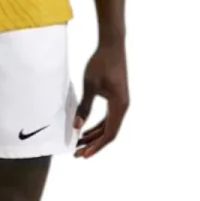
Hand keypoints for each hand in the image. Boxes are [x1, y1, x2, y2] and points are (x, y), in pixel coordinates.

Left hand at [73, 39, 129, 158]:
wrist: (112, 46)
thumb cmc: (101, 63)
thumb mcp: (90, 86)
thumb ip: (84, 107)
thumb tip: (76, 126)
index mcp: (119, 106)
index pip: (109, 133)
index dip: (97, 146)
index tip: (84, 154)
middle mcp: (122, 107)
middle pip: (109, 132)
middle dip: (93, 144)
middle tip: (77, 153)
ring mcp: (120, 103)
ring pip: (108, 126)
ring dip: (94, 135)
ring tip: (79, 143)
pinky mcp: (116, 98)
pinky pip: (108, 118)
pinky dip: (97, 126)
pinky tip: (85, 130)